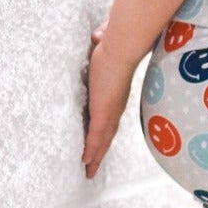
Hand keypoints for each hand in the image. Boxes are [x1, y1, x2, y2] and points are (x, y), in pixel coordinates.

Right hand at [81, 20, 135, 179]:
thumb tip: (98, 36)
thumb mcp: (105, 46)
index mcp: (115, 95)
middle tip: (92, 169)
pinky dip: (91, 149)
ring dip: (95, 157)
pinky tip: (85, 161)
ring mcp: (110, 110)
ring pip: (102, 140)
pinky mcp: (103, 110)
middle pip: (107, 136)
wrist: (122, 46)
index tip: (99, 145)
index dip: (104, 133)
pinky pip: (96, 135)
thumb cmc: (115, 43)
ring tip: (88, 172)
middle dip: (99, 153)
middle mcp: (115, 106)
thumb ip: (101, 43)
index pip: (108, 119)